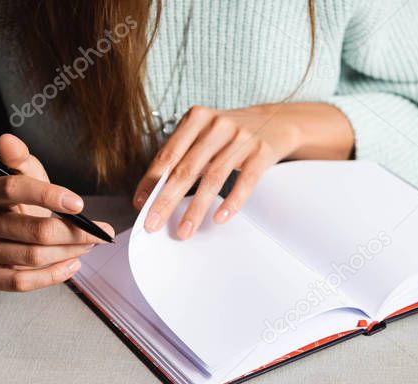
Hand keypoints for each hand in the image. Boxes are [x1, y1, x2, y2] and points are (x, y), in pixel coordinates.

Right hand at [0, 134, 113, 291]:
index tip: (80, 205)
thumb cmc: (13, 206)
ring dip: (69, 252)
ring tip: (89, 246)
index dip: (48, 196)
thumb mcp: (20, 179)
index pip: (14, 189)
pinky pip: (21, 281)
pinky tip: (72, 264)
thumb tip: (8, 140)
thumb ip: (21, 162)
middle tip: (100, 234)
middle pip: (34, 231)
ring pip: (33, 257)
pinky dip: (53, 275)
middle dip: (74, 233)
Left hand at [133, 103, 352, 238]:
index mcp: (197, 118)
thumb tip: (153, 191)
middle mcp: (218, 125)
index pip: (169, 154)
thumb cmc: (231, 134)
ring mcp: (242, 138)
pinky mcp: (262, 152)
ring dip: (196, 209)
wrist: (276, 121)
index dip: (152, 181)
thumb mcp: (205, 134)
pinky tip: (220, 218)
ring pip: (213, 178)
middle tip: (153, 224)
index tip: (140, 204)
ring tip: (184, 231)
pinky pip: (245, 181)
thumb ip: (182, 155)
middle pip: (187, 168)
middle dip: (167, 200)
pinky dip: (232, 201)